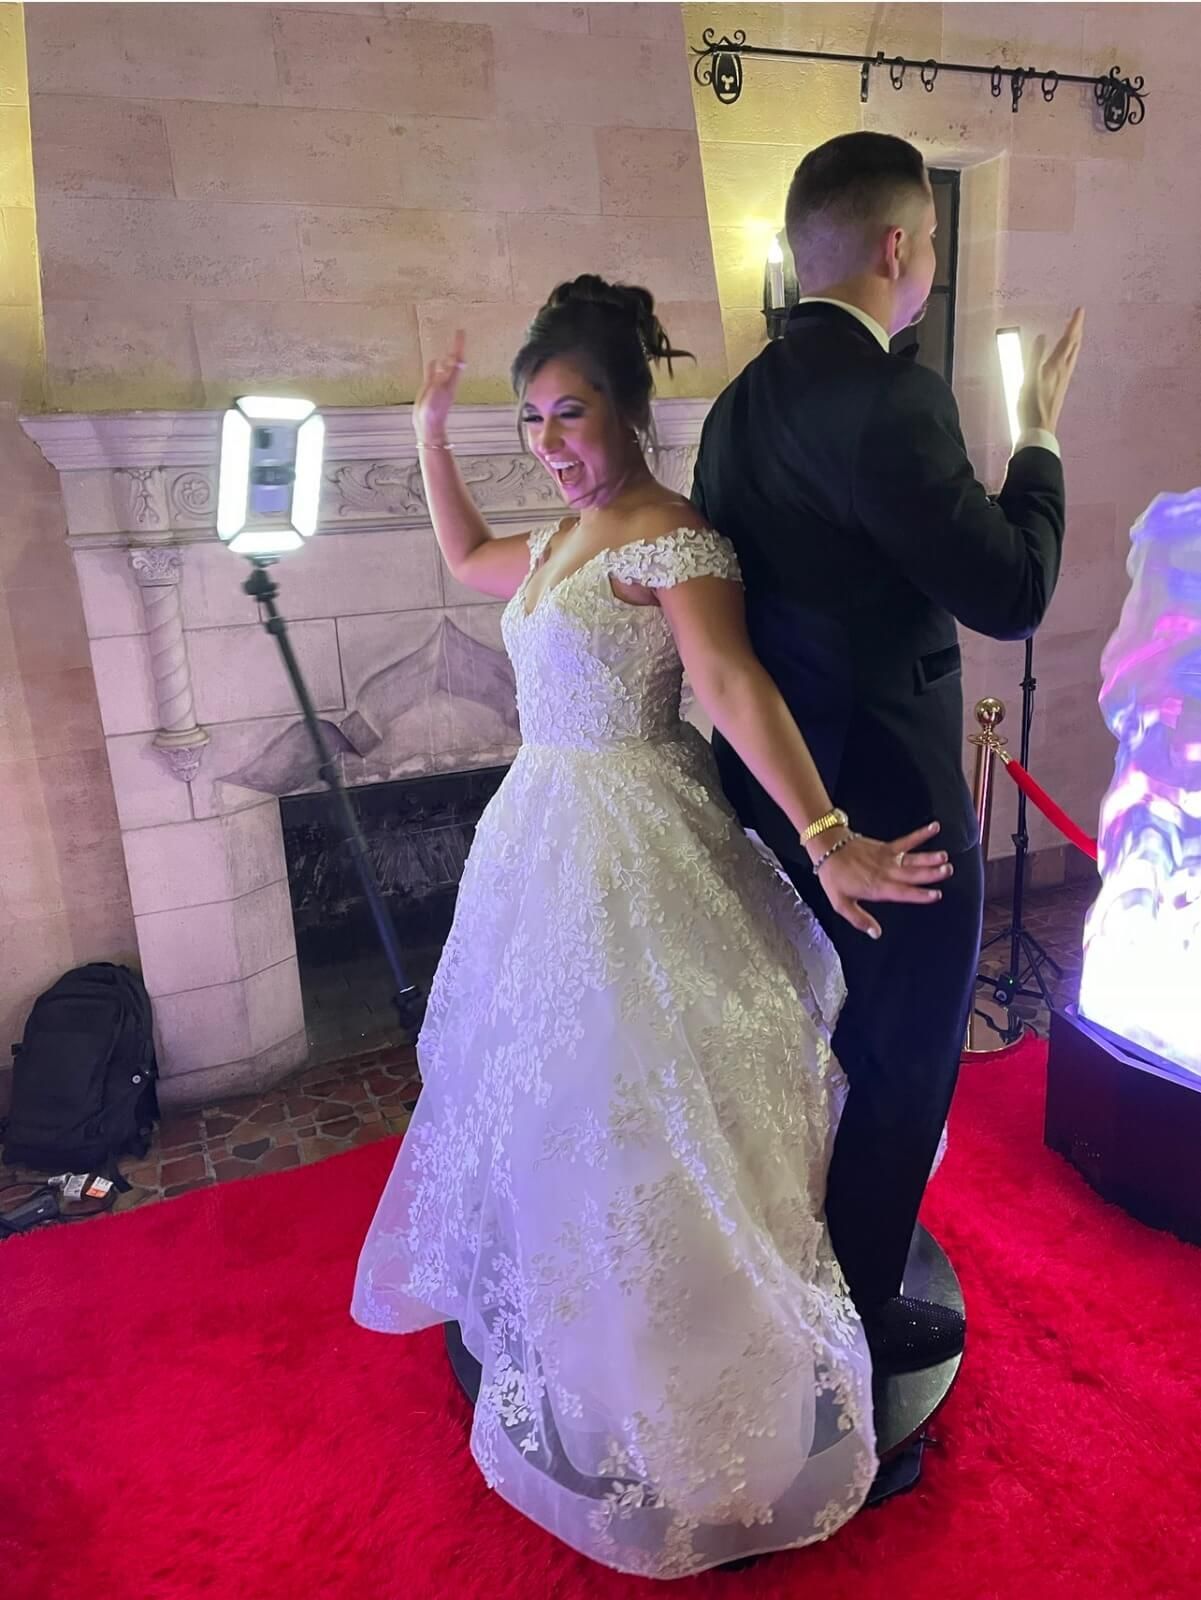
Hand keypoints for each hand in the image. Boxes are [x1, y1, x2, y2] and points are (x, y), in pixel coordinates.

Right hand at [414, 328, 465, 445]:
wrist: (428, 425)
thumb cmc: (434, 410)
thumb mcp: (439, 391)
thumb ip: (444, 376)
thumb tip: (451, 362)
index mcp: (451, 380)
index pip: (457, 358)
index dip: (459, 345)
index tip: (460, 331)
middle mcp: (447, 380)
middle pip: (453, 360)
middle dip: (456, 348)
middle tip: (458, 335)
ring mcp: (438, 384)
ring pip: (444, 366)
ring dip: (446, 357)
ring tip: (449, 347)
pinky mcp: (429, 388)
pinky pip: (432, 373)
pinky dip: (433, 366)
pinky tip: (433, 361)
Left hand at [814, 822, 952, 939]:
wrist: (828, 849)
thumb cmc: (835, 877)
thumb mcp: (841, 903)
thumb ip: (860, 920)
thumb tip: (875, 933)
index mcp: (878, 888)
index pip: (903, 892)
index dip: (919, 894)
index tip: (935, 895)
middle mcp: (886, 873)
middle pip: (912, 874)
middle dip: (931, 873)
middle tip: (947, 871)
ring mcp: (888, 858)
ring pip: (912, 859)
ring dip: (929, 858)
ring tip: (944, 857)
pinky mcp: (887, 847)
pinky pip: (906, 841)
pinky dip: (921, 834)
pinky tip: (934, 828)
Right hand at [1018, 307, 1084, 435]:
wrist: (1039, 430)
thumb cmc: (1032, 406)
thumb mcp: (1029, 379)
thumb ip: (1034, 356)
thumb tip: (1041, 335)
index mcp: (1057, 366)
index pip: (1069, 339)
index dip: (1074, 324)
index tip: (1080, 310)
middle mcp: (1064, 371)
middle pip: (1074, 346)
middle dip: (1076, 330)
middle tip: (1077, 318)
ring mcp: (1063, 380)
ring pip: (1073, 355)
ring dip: (1074, 342)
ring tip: (1073, 334)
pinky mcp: (1060, 388)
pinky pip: (1068, 364)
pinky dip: (1068, 354)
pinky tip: (1064, 359)